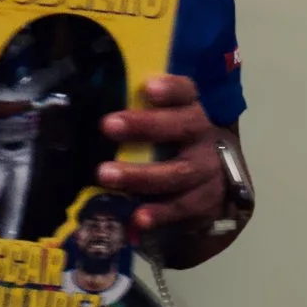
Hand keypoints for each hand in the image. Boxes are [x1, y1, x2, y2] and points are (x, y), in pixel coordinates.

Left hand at [93, 75, 241, 266]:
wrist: (218, 182)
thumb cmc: (177, 142)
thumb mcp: (169, 121)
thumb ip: (141, 113)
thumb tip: (87, 101)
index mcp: (194, 109)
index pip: (186, 92)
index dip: (171, 89)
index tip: (148, 88)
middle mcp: (205, 137)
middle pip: (183, 127)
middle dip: (146, 126)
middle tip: (107, 125)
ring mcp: (208, 172)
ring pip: (178, 173)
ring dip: (140, 175)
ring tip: (105, 174)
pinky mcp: (204, 203)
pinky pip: (181, 208)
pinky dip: (159, 214)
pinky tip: (137, 219)